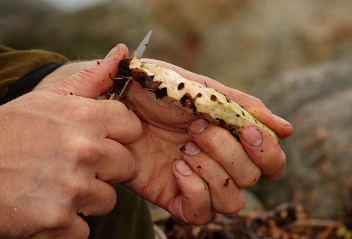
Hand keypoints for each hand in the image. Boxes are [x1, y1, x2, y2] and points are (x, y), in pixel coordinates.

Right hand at [0, 45, 139, 237]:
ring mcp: (72, 189)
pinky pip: (83, 229)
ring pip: (107, 200)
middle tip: (76, 166)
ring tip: (57, 187)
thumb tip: (123, 51)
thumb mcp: (48, 98)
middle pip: (126, 166)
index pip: (132, 128)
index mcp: (84, 118)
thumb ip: (92, 79)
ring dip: (87, 199)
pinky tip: (44, 208)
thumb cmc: (10, 131)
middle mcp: (84, 152)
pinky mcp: (58, 222)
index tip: (102, 139)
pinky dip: (66, 225)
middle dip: (106, 169)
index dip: (119, 135)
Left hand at [120, 56, 292, 223]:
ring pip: (233, 202)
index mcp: (232, 137)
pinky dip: (194, 191)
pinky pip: (200, 213)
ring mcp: (197, 181)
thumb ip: (244, 107)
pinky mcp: (173, 196)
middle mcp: (219, 163)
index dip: (267, 153)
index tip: (246, 132)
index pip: (271, 162)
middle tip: (196, 129)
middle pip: (253, 180)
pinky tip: (176, 167)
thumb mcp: (204, 89)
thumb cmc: (160, 88)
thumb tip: (287, 129)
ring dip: (213, 172)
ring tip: (185, 150)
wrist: (117, 98)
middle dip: (228, 153)